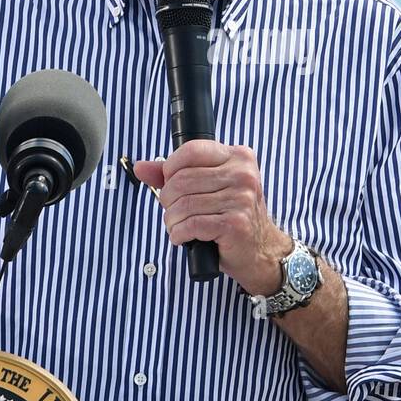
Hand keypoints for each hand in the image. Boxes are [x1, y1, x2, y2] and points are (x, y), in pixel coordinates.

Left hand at [133, 141, 291, 294]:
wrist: (259, 250)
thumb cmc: (231, 216)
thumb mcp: (208, 187)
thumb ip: (174, 175)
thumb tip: (141, 167)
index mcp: (239, 157)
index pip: (191, 151)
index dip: (171, 168)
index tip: (170, 184)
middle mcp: (243, 174)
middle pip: (182, 179)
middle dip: (168, 199)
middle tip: (174, 211)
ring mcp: (241, 199)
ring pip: (184, 204)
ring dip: (172, 220)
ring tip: (178, 226)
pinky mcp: (235, 224)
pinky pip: (191, 225)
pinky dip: (179, 234)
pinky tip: (183, 237)